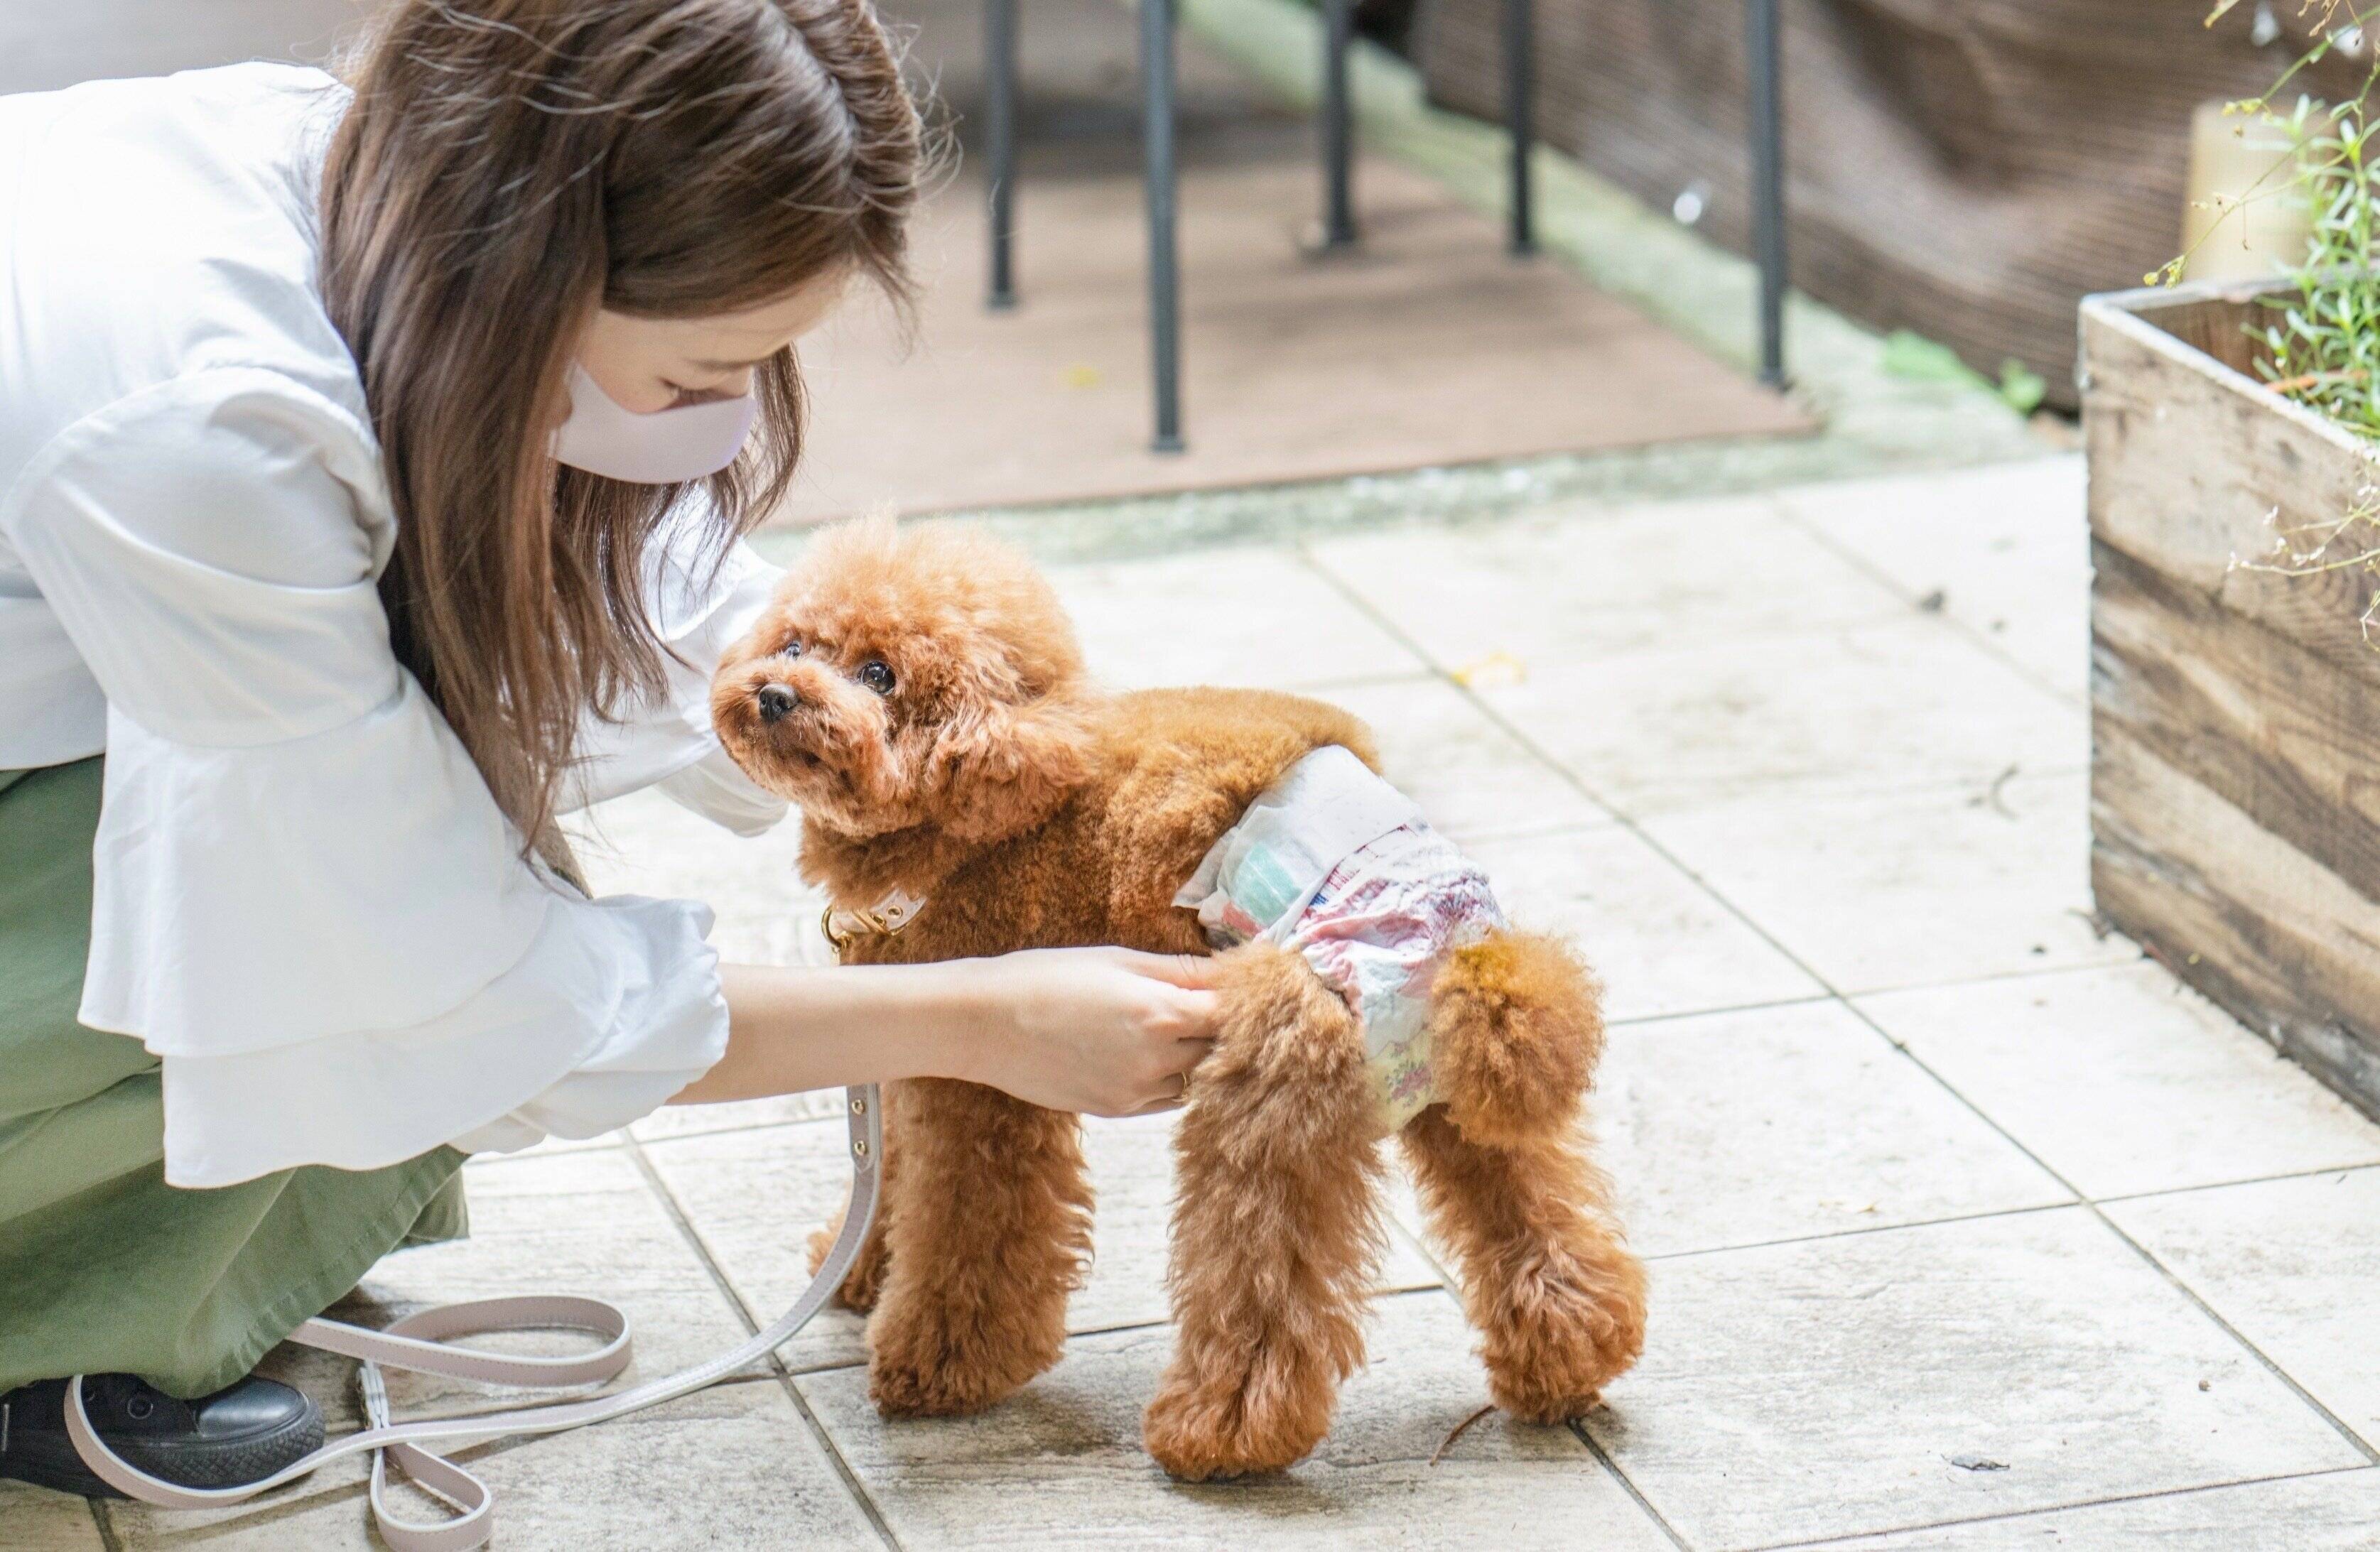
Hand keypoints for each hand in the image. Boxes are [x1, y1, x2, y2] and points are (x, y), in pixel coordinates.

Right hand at [956, 946, 1221, 1116]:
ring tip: (1178, 1028)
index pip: (1233, 1013)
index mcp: (1161, 1013)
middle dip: (1224, 1028)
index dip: (1247, 1000)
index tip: (1250, 989)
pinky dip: (1171, 1077)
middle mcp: (1156, 1058)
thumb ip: (1179, 971)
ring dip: (1199, 1056)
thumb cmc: (1047, 978)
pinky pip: (1166, 1098)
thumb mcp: (1117, 960)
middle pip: (1222, 1049)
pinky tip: (1150, 1052)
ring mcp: (1136, 1091)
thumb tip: (1229, 969)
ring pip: (1197, 1078)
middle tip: (1217, 1006)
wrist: (984, 1024)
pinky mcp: (1116, 1110)